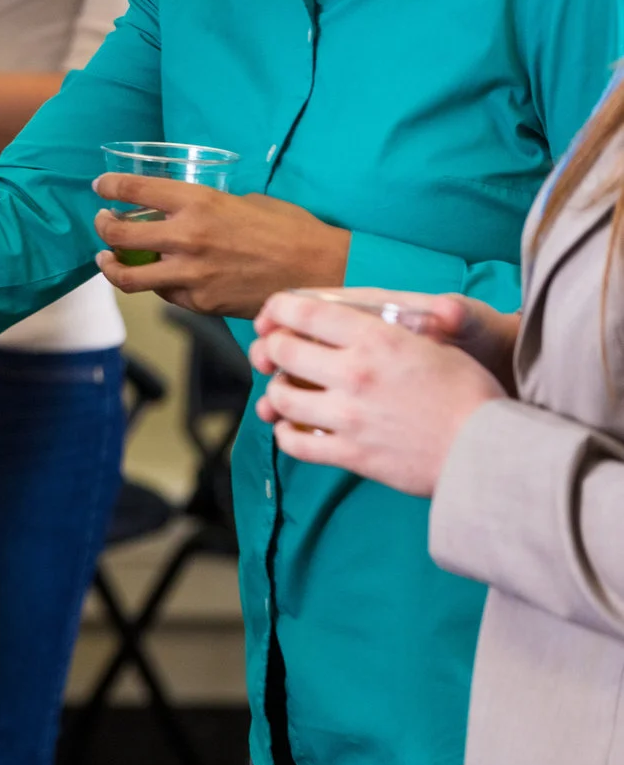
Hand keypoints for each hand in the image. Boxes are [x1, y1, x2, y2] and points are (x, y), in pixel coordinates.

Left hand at [92, 176, 348, 317]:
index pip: (135, 189)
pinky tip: (156, 276)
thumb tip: (185, 210)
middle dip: (103, 225)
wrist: (319, 272)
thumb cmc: (290, 230)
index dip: (109, 186)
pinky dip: (155, 284)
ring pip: (127, 275)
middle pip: (118, 232)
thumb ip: (208, 206)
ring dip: (110, 264)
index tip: (100, 186)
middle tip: (102, 222)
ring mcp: (190, 273)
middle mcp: (186, 236)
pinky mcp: (199, 301)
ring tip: (106, 258)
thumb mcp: (246, 201)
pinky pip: (163, 293)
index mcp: (198, 202)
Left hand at [248, 288, 503, 495]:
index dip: (278, 310)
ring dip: (277, 393)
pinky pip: (295, 444)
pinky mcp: (352, 454)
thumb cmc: (472, 395)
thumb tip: (370, 323)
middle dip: (273, 349)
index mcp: (377, 339)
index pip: (304, 312)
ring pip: (281, 398)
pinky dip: (285, 434)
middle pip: (282, 351)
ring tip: (286, 392)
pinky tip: (292, 429)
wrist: (491, 451)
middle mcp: (355, 373)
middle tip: (276, 354)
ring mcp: (349, 416)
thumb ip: (395, 333)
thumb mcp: (439, 345)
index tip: (275, 315)